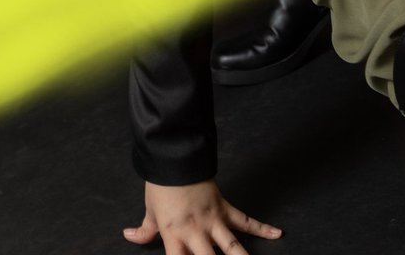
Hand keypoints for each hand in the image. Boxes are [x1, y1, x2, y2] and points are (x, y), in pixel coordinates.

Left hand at [123, 179, 282, 253]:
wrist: (175, 157)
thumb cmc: (160, 186)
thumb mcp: (149, 210)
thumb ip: (144, 230)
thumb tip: (128, 236)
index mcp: (174, 237)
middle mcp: (196, 233)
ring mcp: (213, 221)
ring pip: (232, 248)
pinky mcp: (224, 208)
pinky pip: (245, 220)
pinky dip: (262, 227)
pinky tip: (276, 233)